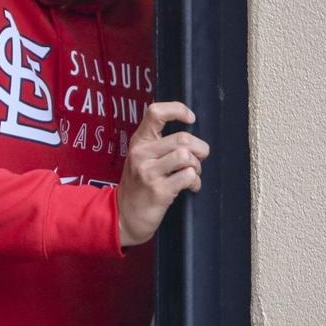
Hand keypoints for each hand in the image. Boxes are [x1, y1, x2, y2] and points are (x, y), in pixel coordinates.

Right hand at [116, 101, 209, 247]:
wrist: (124, 215)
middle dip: (200, 149)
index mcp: (139, 141)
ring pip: (186, 156)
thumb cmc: (139, 184)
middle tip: (199, 158)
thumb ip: (159, 143)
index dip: (178, 110)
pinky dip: (195, 181)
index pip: (156, 112)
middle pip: (182, 139)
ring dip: (197, 166)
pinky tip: (190, 186)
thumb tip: (191, 136)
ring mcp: (149, 173)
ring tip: (193, 173)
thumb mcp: (141, 157)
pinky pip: (188, 176)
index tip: (191, 118)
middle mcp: (141, 154)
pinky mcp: (159, 190)